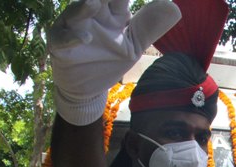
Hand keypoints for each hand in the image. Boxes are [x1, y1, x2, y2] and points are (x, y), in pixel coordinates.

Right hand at [47, 0, 180, 124]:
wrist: (89, 88)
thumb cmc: (109, 60)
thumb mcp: (134, 44)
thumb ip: (151, 26)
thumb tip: (174, 7)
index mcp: (112, 13)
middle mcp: (92, 15)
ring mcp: (74, 29)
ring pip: (75, 12)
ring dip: (82, 7)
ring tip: (92, 2)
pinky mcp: (60, 47)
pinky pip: (61, 38)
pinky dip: (72, 37)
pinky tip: (85, 38)